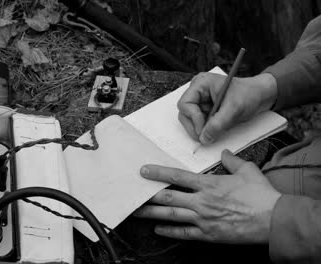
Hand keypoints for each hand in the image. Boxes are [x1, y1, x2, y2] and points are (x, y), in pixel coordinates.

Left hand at [134, 150, 280, 243]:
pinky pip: (184, 233)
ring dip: (152, 213)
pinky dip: (169, 231)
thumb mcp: (247, 170)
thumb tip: (224, 153)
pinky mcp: (208, 234)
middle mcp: (202, 201)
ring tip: (137, 211)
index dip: (158, 173)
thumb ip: (232, 161)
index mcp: (209, 184)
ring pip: (171, 215)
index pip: (177, 176)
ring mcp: (203, 219)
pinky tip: (158, 228)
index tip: (144, 171)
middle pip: (168, 198)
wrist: (274, 219)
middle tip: (133, 193)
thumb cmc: (261, 195)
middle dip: (148, 195)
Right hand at [177, 73, 276, 143]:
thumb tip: (204, 138)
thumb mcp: (234, 109)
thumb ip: (218, 124)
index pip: (185, 104)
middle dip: (195, 126)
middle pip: (184, 113)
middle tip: (206, 137)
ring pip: (190, 121)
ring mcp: (200, 101)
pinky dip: (205, 129)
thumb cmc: (248, 94)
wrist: (259, 96)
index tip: (203, 130)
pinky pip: (198, 123)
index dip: (193, 118)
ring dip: (200, 129)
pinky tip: (216, 129)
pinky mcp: (204, 110)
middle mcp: (197, 91)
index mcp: (201, 84)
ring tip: (215, 131)